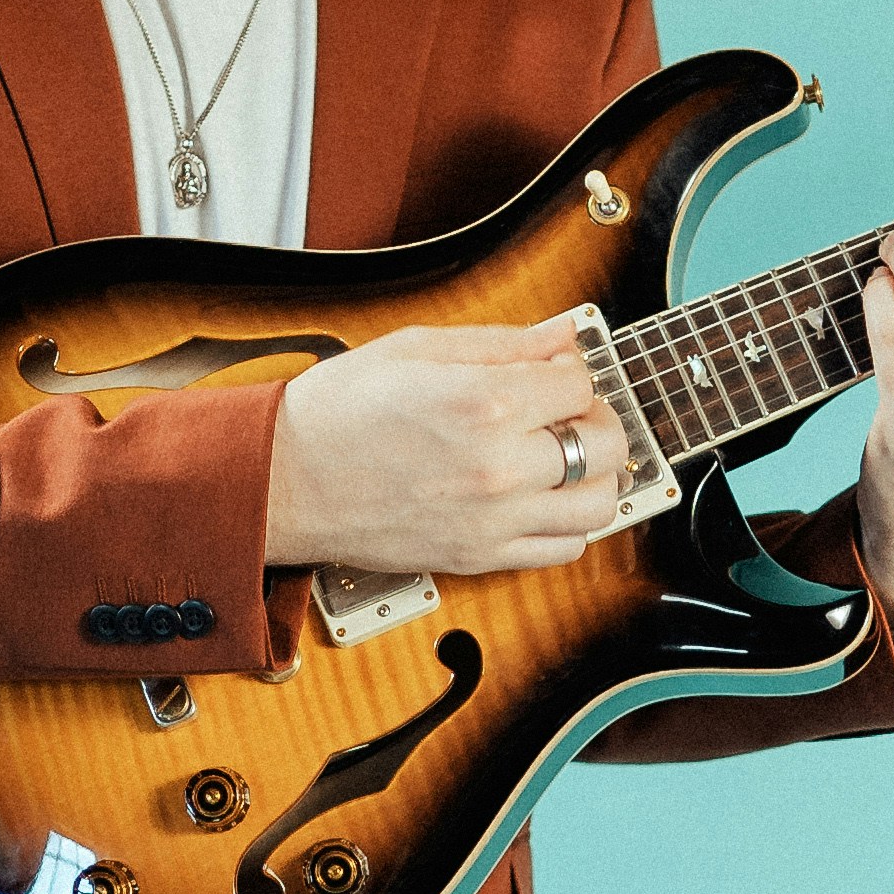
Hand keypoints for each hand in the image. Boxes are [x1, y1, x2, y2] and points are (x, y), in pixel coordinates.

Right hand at [265, 318, 643, 573]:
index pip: (580, 385)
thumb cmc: (337, 410)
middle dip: (598, 419)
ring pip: (600, 505)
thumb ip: (502, 342)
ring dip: (597, 475)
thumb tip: (564, 335)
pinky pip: (565, 549)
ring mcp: (492, 520)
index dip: (570, 371)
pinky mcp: (479, 557)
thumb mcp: (416, 348)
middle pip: (608, 445)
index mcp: (482, 402)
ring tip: (565, 457)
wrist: (285, 481)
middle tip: (567, 412)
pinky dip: (570, 523)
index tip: (549, 371)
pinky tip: (543, 498)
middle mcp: (498, 467)